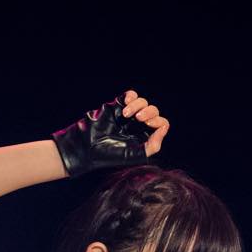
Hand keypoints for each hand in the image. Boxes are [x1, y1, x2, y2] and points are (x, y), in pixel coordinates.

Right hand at [51, 89, 167, 177]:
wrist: (87, 147)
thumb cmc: (109, 155)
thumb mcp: (134, 156)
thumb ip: (152, 146)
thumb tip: (164, 128)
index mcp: (145, 138)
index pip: (161, 124)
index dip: (158, 122)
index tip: (147, 125)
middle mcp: (138, 126)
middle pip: (154, 111)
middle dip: (149, 112)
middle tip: (138, 119)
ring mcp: (128, 115)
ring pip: (143, 102)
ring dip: (138, 105)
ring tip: (126, 114)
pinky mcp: (117, 106)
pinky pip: (131, 95)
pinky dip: (131, 96)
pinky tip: (125, 103)